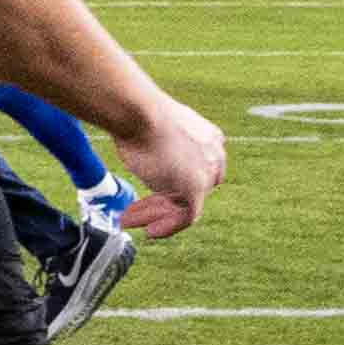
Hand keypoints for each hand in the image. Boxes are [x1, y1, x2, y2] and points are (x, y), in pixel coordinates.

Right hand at [106, 89, 227, 238]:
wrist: (140, 113)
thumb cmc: (139, 115)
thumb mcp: (155, 128)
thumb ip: (159, 143)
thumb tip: (142, 150)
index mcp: (209, 137)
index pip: (195, 168)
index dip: (169, 182)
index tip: (147, 189)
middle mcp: (214, 155)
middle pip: (188, 187)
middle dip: (159, 201)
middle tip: (135, 211)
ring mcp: (207, 172)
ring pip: (183, 203)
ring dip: (155, 215)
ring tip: (129, 221)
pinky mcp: (197, 188)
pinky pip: (187, 216)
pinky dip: (169, 226)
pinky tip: (151, 231)